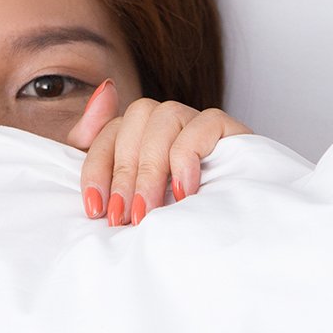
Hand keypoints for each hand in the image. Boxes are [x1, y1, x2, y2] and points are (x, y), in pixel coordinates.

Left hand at [68, 81, 249, 225]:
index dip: (97, 168)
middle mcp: (169, 122)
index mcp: (142, 134)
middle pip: (135, 120)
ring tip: (150, 209)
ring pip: (165, 116)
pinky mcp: (229, 128)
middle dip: (124, 175)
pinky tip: (182, 191)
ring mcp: (198, 122)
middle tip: (123, 216)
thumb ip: (103, 152)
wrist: (236, 240)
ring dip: (151, 168)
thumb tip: (101, 92)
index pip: (109, 132)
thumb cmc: (180, 219)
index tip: (95, 209)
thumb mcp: (131, 197)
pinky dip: (186, 157)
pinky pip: (203, 124)